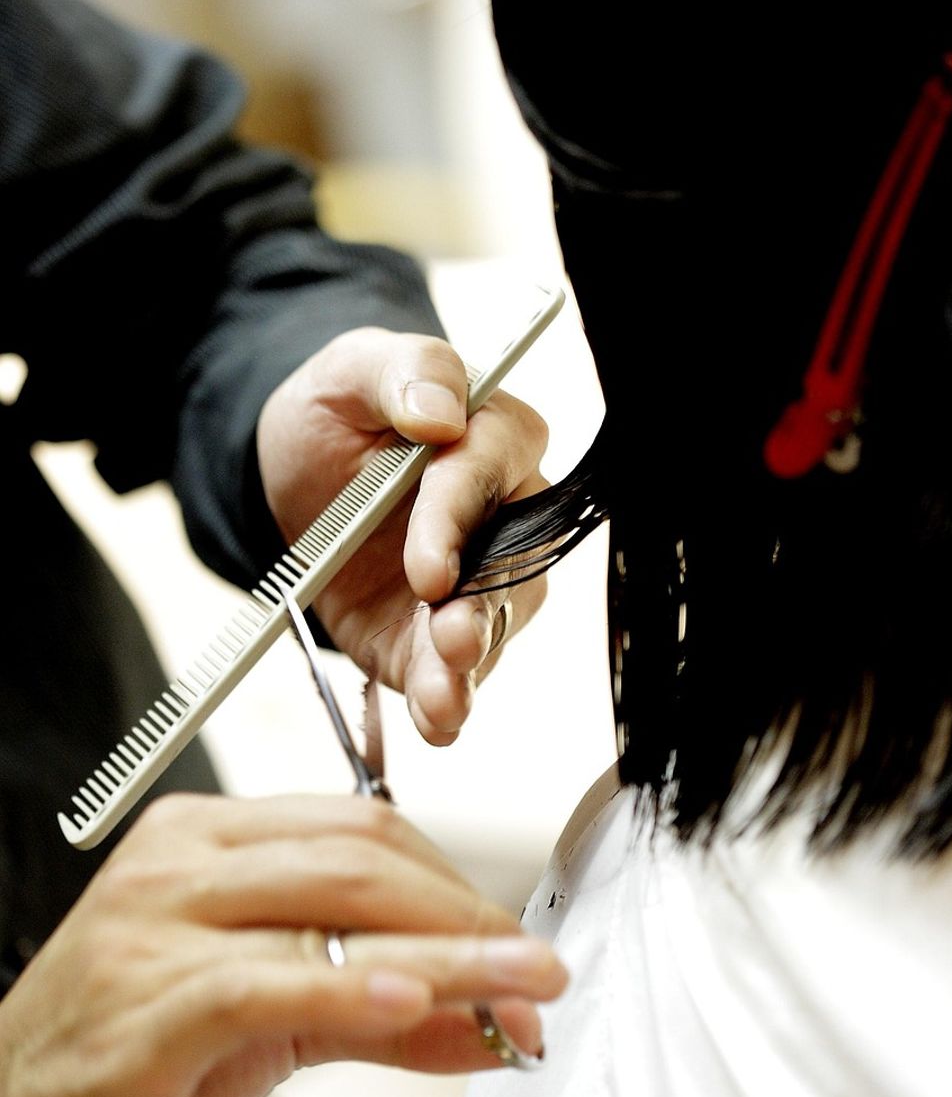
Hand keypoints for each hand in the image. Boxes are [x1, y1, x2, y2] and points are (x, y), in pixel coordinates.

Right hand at [0, 791, 565, 1096]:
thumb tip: (495, 1019)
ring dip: (442, 954)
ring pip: (329, 910)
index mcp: (207, 839)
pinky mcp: (143, 1002)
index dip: (454, 883)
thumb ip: (384, 1010)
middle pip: (358, 856)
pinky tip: (412, 1001)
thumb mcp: (273, 1017)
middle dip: (464, 914)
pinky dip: (348, 989)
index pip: (362, 828)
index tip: (515, 940)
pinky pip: (264, 982)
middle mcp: (178, 862)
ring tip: (516, 991)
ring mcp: (154, 926)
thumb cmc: (134, 1049)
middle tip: (536, 969)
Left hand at [256, 327, 549, 745]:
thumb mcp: (351, 370)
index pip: (488, 477)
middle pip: (509, 567)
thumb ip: (404, 372)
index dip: (458, 524)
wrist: (297, 481)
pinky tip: (437, 726)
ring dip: (467, 669)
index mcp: (496, 439)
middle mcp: (506, 520)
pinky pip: (453, 674)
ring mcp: (477, 587)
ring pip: (492, 629)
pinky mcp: (436, 639)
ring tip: (444, 701)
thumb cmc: (339, 412)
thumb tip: (439, 413)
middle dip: (481, 610)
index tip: (427, 568)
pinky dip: (446, 704)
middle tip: (454, 640)